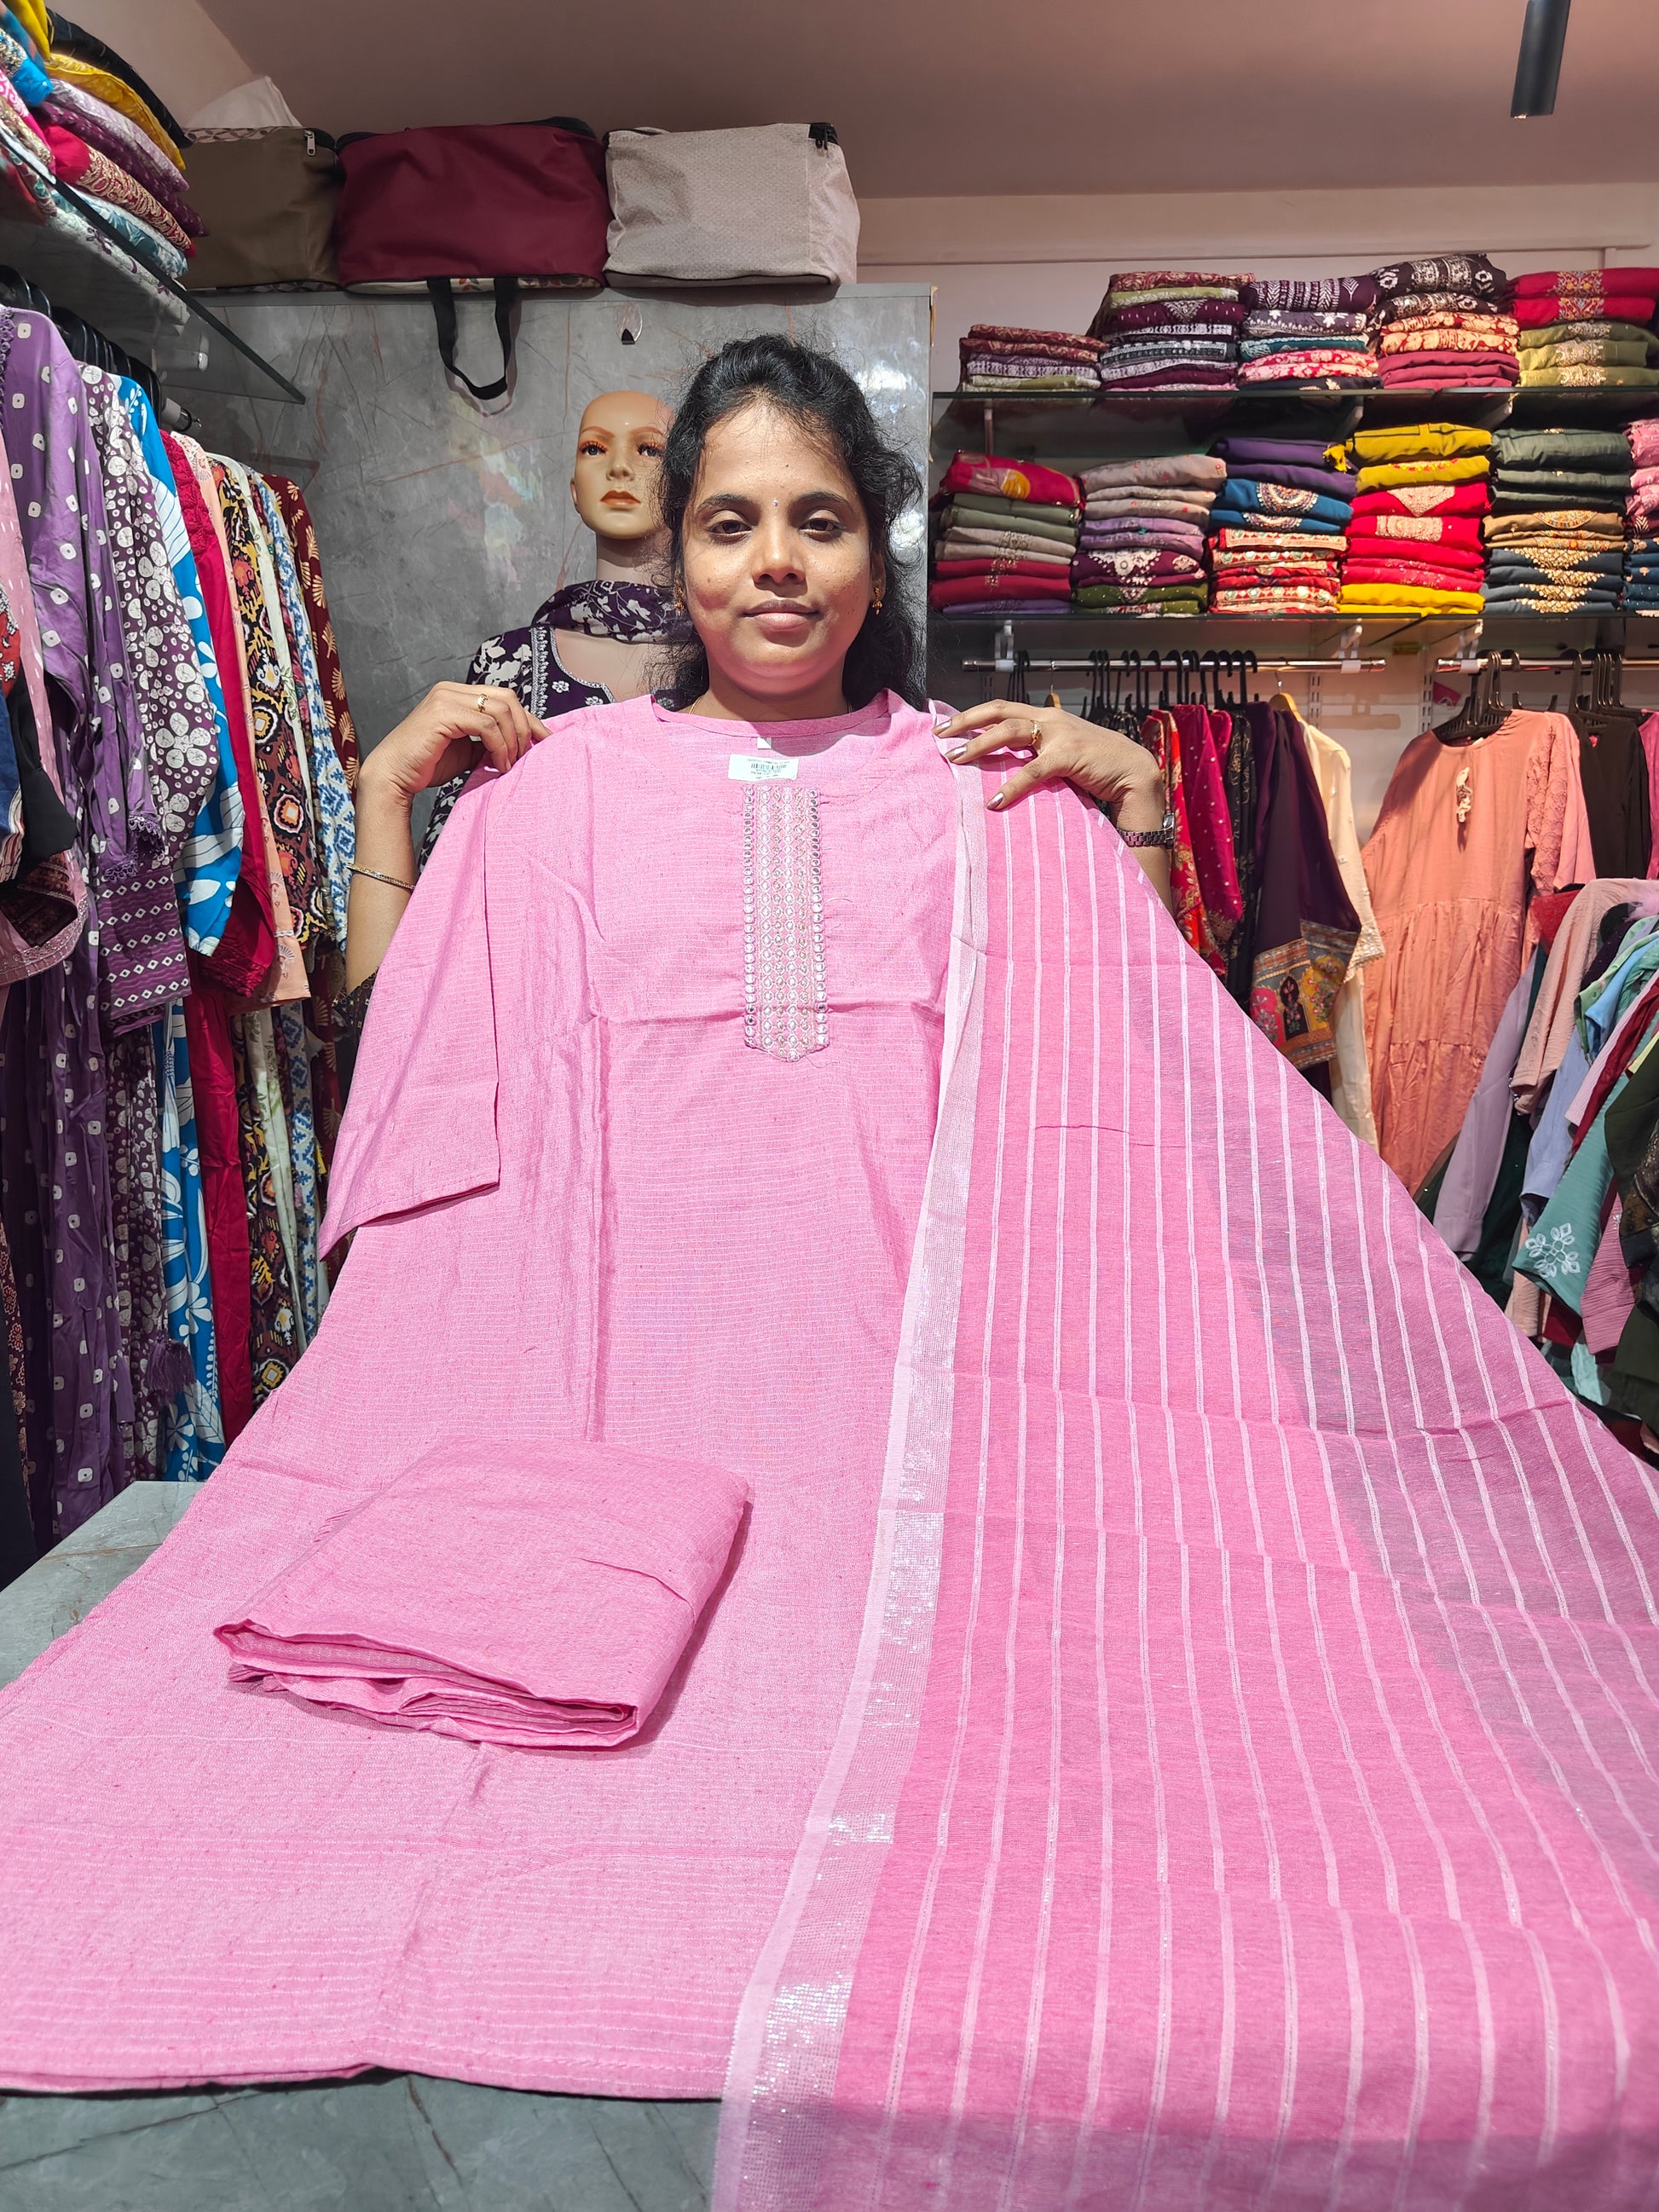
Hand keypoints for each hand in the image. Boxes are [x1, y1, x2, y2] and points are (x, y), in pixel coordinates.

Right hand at [358, 682, 547, 810]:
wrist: (394, 775)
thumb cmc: (427, 764)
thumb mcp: (467, 750)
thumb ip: (489, 741)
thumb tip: (520, 744)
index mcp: (457, 694)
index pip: (505, 698)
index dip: (528, 720)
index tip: (543, 742)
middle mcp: (452, 690)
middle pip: (508, 698)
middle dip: (524, 728)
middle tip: (526, 756)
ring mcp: (446, 698)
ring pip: (501, 709)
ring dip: (513, 740)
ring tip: (509, 764)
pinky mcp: (443, 713)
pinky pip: (487, 725)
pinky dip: (500, 746)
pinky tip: (499, 764)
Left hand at [934, 700, 1164, 820]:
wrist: (1132, 771)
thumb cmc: (1096, 765)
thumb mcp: (1062, 753)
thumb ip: (1037, 752)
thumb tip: (1004, 763)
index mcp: (1046, 716)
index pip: (1002, 708)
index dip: (973, 715)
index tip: (947, 727)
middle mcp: (1050, 719)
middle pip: (998, 712)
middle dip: (965, 723)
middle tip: (940, 737)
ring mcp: (1059, 734)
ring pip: (1009, 732)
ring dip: (979, 746)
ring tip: (955, 760)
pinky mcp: (1068, 755)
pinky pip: (1032, 771)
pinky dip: (1011, 786)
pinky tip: (994, 801)